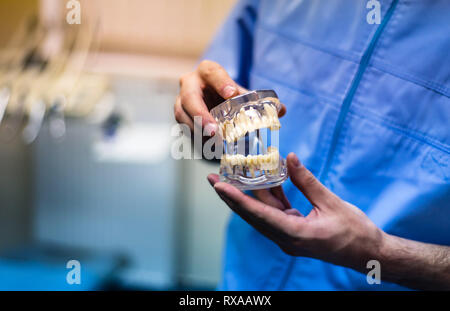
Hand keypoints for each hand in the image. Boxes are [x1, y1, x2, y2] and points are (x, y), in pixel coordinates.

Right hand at [174, 60, 285, 135]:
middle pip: (190, 98)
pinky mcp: (180, 118)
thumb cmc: (226, 93)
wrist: (208, 97)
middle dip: (201, 115)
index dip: (220, 82)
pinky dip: (196, 140)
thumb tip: (281, 109)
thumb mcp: (240, 93)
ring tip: (213, 144)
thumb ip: (258, 100)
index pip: (212, 72)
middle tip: (214, 130)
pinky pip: (184, 129)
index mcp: (207, 72)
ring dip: (197, 131)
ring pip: (182, 116)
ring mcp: (181, 101)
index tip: (231, 93)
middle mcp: (190, 84)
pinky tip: (208, 149)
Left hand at [207, 153, 383, 271]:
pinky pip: (277, 212)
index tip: (219, 187)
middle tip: (213, 180)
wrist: (369, 253)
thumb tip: (289, 158)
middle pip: (253, 215)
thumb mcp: (331, 203)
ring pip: (263, 213)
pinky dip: (270, 196)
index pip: (259, 215)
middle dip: (232, 197)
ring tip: (233, 176)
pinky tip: (264, 179)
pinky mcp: (295, 231)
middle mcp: (286, 239)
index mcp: (295, 235)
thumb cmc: (355, 232)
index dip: (237, 200)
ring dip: (250, 195)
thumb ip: (307, 182)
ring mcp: (289, 236)